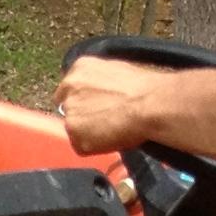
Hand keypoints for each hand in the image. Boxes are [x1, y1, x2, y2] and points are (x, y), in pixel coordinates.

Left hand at [56, 57, 173, 156]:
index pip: (67, 89)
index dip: (80, 101)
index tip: (91, 107)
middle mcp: (68, 88)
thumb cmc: (142, 88)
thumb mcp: (114, 70)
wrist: (148, 104)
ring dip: (88, 132)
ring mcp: (70, 112)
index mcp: (79, 68)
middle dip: (82, 116)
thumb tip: (96, 94)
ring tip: (113, 127)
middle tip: (104, 120)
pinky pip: (82, 146)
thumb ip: (96, 81)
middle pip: (68, 109)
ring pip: (74, 129)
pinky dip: (94, 147)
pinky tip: (111, 137)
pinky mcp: (75, 135)